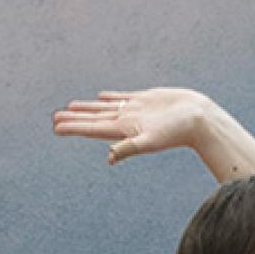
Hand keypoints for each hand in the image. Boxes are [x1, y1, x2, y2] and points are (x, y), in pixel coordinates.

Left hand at [52, 88, 221, 165]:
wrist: (200, 119)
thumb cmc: (178, 131)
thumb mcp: (151, 140)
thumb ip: (130, 147)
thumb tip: (109, 157)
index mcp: (123, 130)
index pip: (92, 128)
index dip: (73, 127)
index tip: (56, 127)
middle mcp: (126, 121)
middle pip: (94, 118)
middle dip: (74, 118)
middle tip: (54, 118)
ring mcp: (135, 110)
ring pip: (104, 108)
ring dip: (87, 108)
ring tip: (70, 107)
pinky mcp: (146, 100)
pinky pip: (122, 98)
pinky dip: (109, 97)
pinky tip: (101, 96)